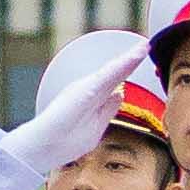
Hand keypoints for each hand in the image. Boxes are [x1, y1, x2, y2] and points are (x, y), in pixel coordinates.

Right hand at [22, 29, 143, 166]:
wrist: (42, 145)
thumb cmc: (64, 139)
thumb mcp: (94, 126)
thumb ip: (108, 109)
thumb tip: (120, 93)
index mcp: (95, 98)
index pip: (117, 79)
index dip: (130, 66)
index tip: (143, 52)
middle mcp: (92, 90)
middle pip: (117, 72)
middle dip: (132, 58)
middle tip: (146, 43)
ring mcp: (89, 88)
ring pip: (115, 71)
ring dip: (130, 58)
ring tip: (144, 46)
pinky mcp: (87, 91)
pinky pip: (109, 75)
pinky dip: (123, 65)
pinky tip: (135, 56)